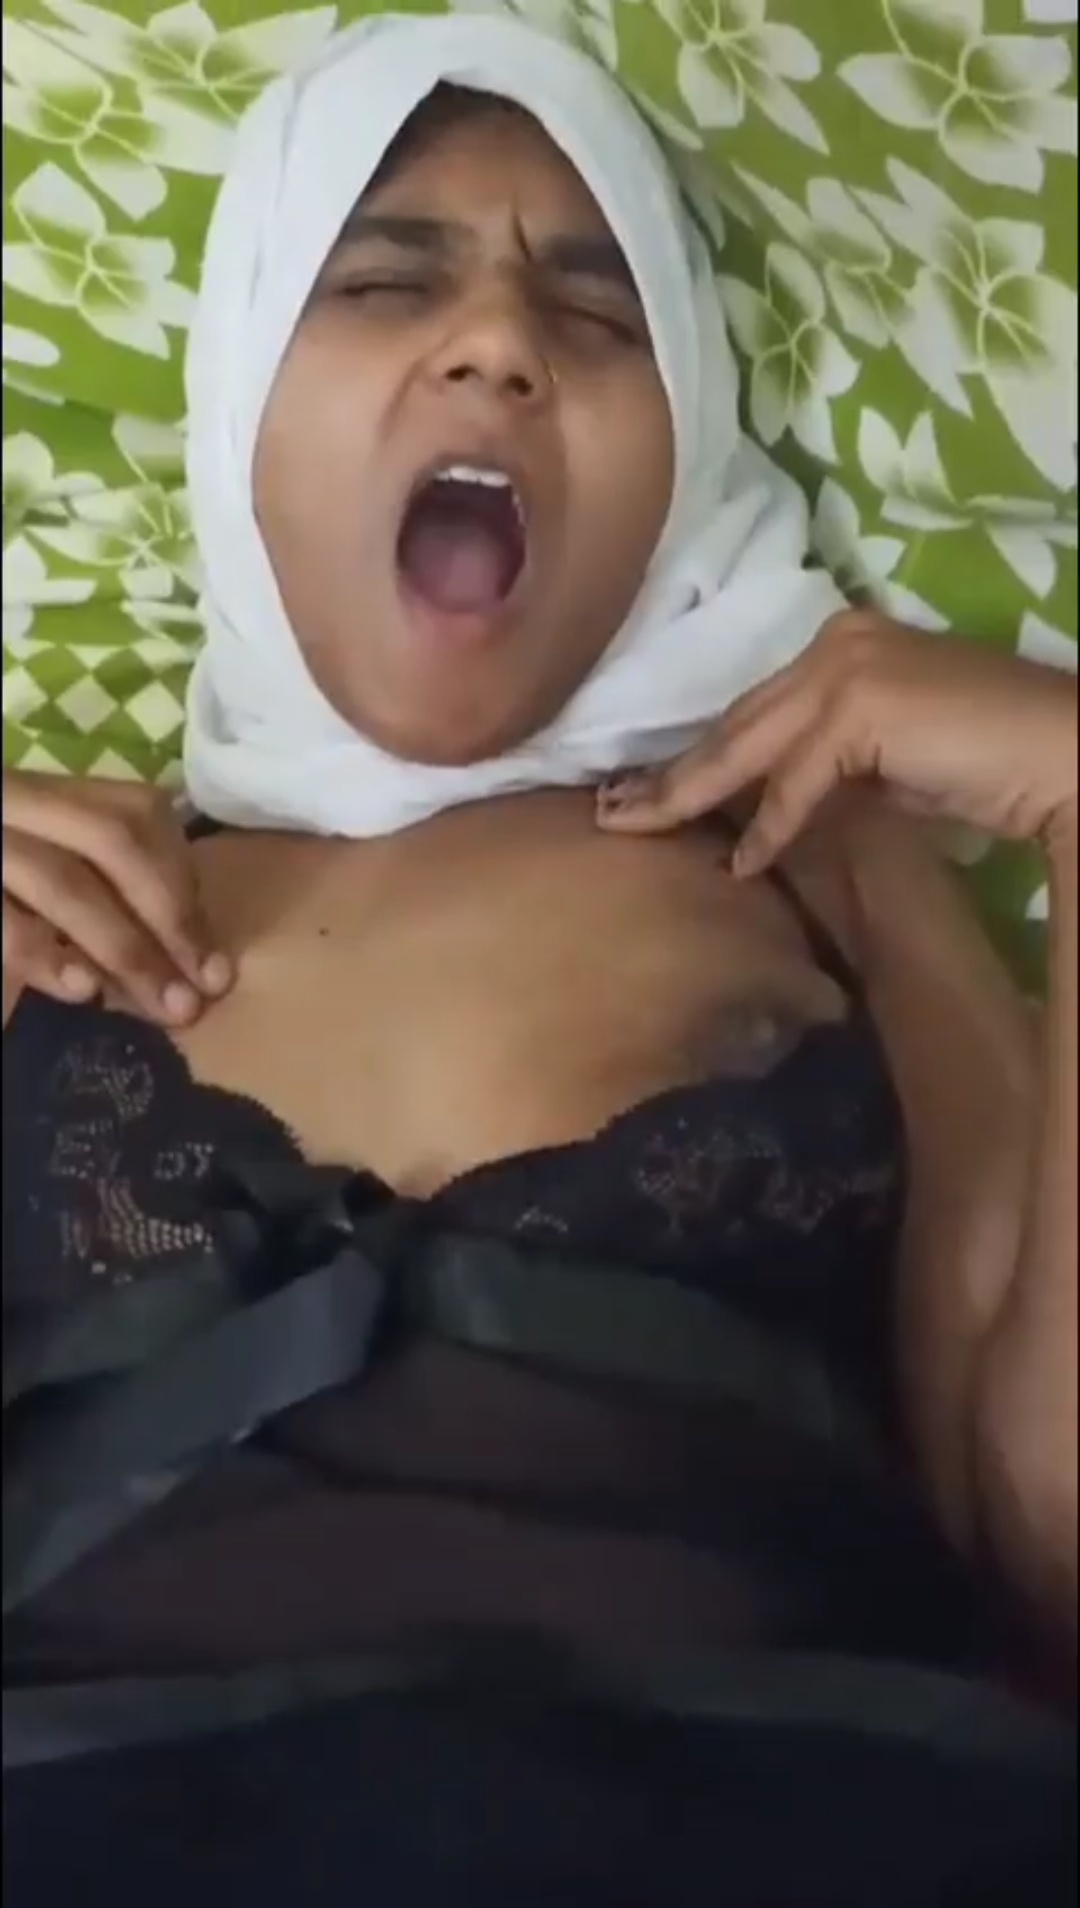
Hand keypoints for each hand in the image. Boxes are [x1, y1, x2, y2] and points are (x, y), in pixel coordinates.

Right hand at [3, 770, 232, 1024]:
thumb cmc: (4, 879)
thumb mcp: (48, 866)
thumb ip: (106, 891)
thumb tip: (191, 955)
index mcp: (47, 790)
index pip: (137, 815)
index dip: (183, 887)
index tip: (214, 961)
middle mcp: (13, 798)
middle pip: (111, 842)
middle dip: (166, 921)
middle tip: (198, 996)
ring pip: (61, 880)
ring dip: (121, 949)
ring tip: (162, 1006)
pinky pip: (2, 918)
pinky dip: (43, 955)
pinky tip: (80, 990)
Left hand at [597, 614, 1078, 872]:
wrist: (1061, 756)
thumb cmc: (986, 765)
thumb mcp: (886, 767)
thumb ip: (829, 769)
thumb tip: (775, 806)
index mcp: (840, 646)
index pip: (754, 710)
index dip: (700, 756)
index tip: (646, 792)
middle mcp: (834, 644)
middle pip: (736, 723)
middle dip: (670, 773)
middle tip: (610, 810)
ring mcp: (846, 668)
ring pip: (747, 745)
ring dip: (687, 794)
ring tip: (634, 828)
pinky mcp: (860, 706)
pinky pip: (796, 779)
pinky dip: (770, 826)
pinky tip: (744, 867)